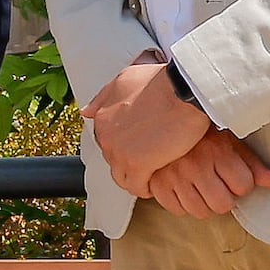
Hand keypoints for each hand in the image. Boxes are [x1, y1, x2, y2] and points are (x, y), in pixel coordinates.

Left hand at [83, 53, 213, 194]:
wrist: (183, 91)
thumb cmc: (161, 82)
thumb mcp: (124, 80)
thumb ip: (104, 97)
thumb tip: (86, 112)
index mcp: (102, 117)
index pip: (107, 141)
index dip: (123, 145)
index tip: (138, 147)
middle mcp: (106, 136)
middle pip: (113, 159)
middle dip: (129, 161)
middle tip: (149, 160)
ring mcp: (119, 152)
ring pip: (121, 177)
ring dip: (135, 178)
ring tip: (151, 175)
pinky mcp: (137, 165)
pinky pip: (136, 187)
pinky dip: (145, 189)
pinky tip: (155, 185)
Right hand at [144, 126, 269, 218]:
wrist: (162, 118)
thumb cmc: (200, 133)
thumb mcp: (229, 141)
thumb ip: (253, 163)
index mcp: (217, 151)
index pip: (243, 186)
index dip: (241, 183)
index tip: (233, 175)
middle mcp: (195, 165)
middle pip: (222, 204)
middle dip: (225, 198)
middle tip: (218, 185)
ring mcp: (174, 176)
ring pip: (200, 211)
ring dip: (204, 203)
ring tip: (201, 188)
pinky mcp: (157, 184)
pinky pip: (176, 209)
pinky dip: (181, 204)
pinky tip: (184, 189)